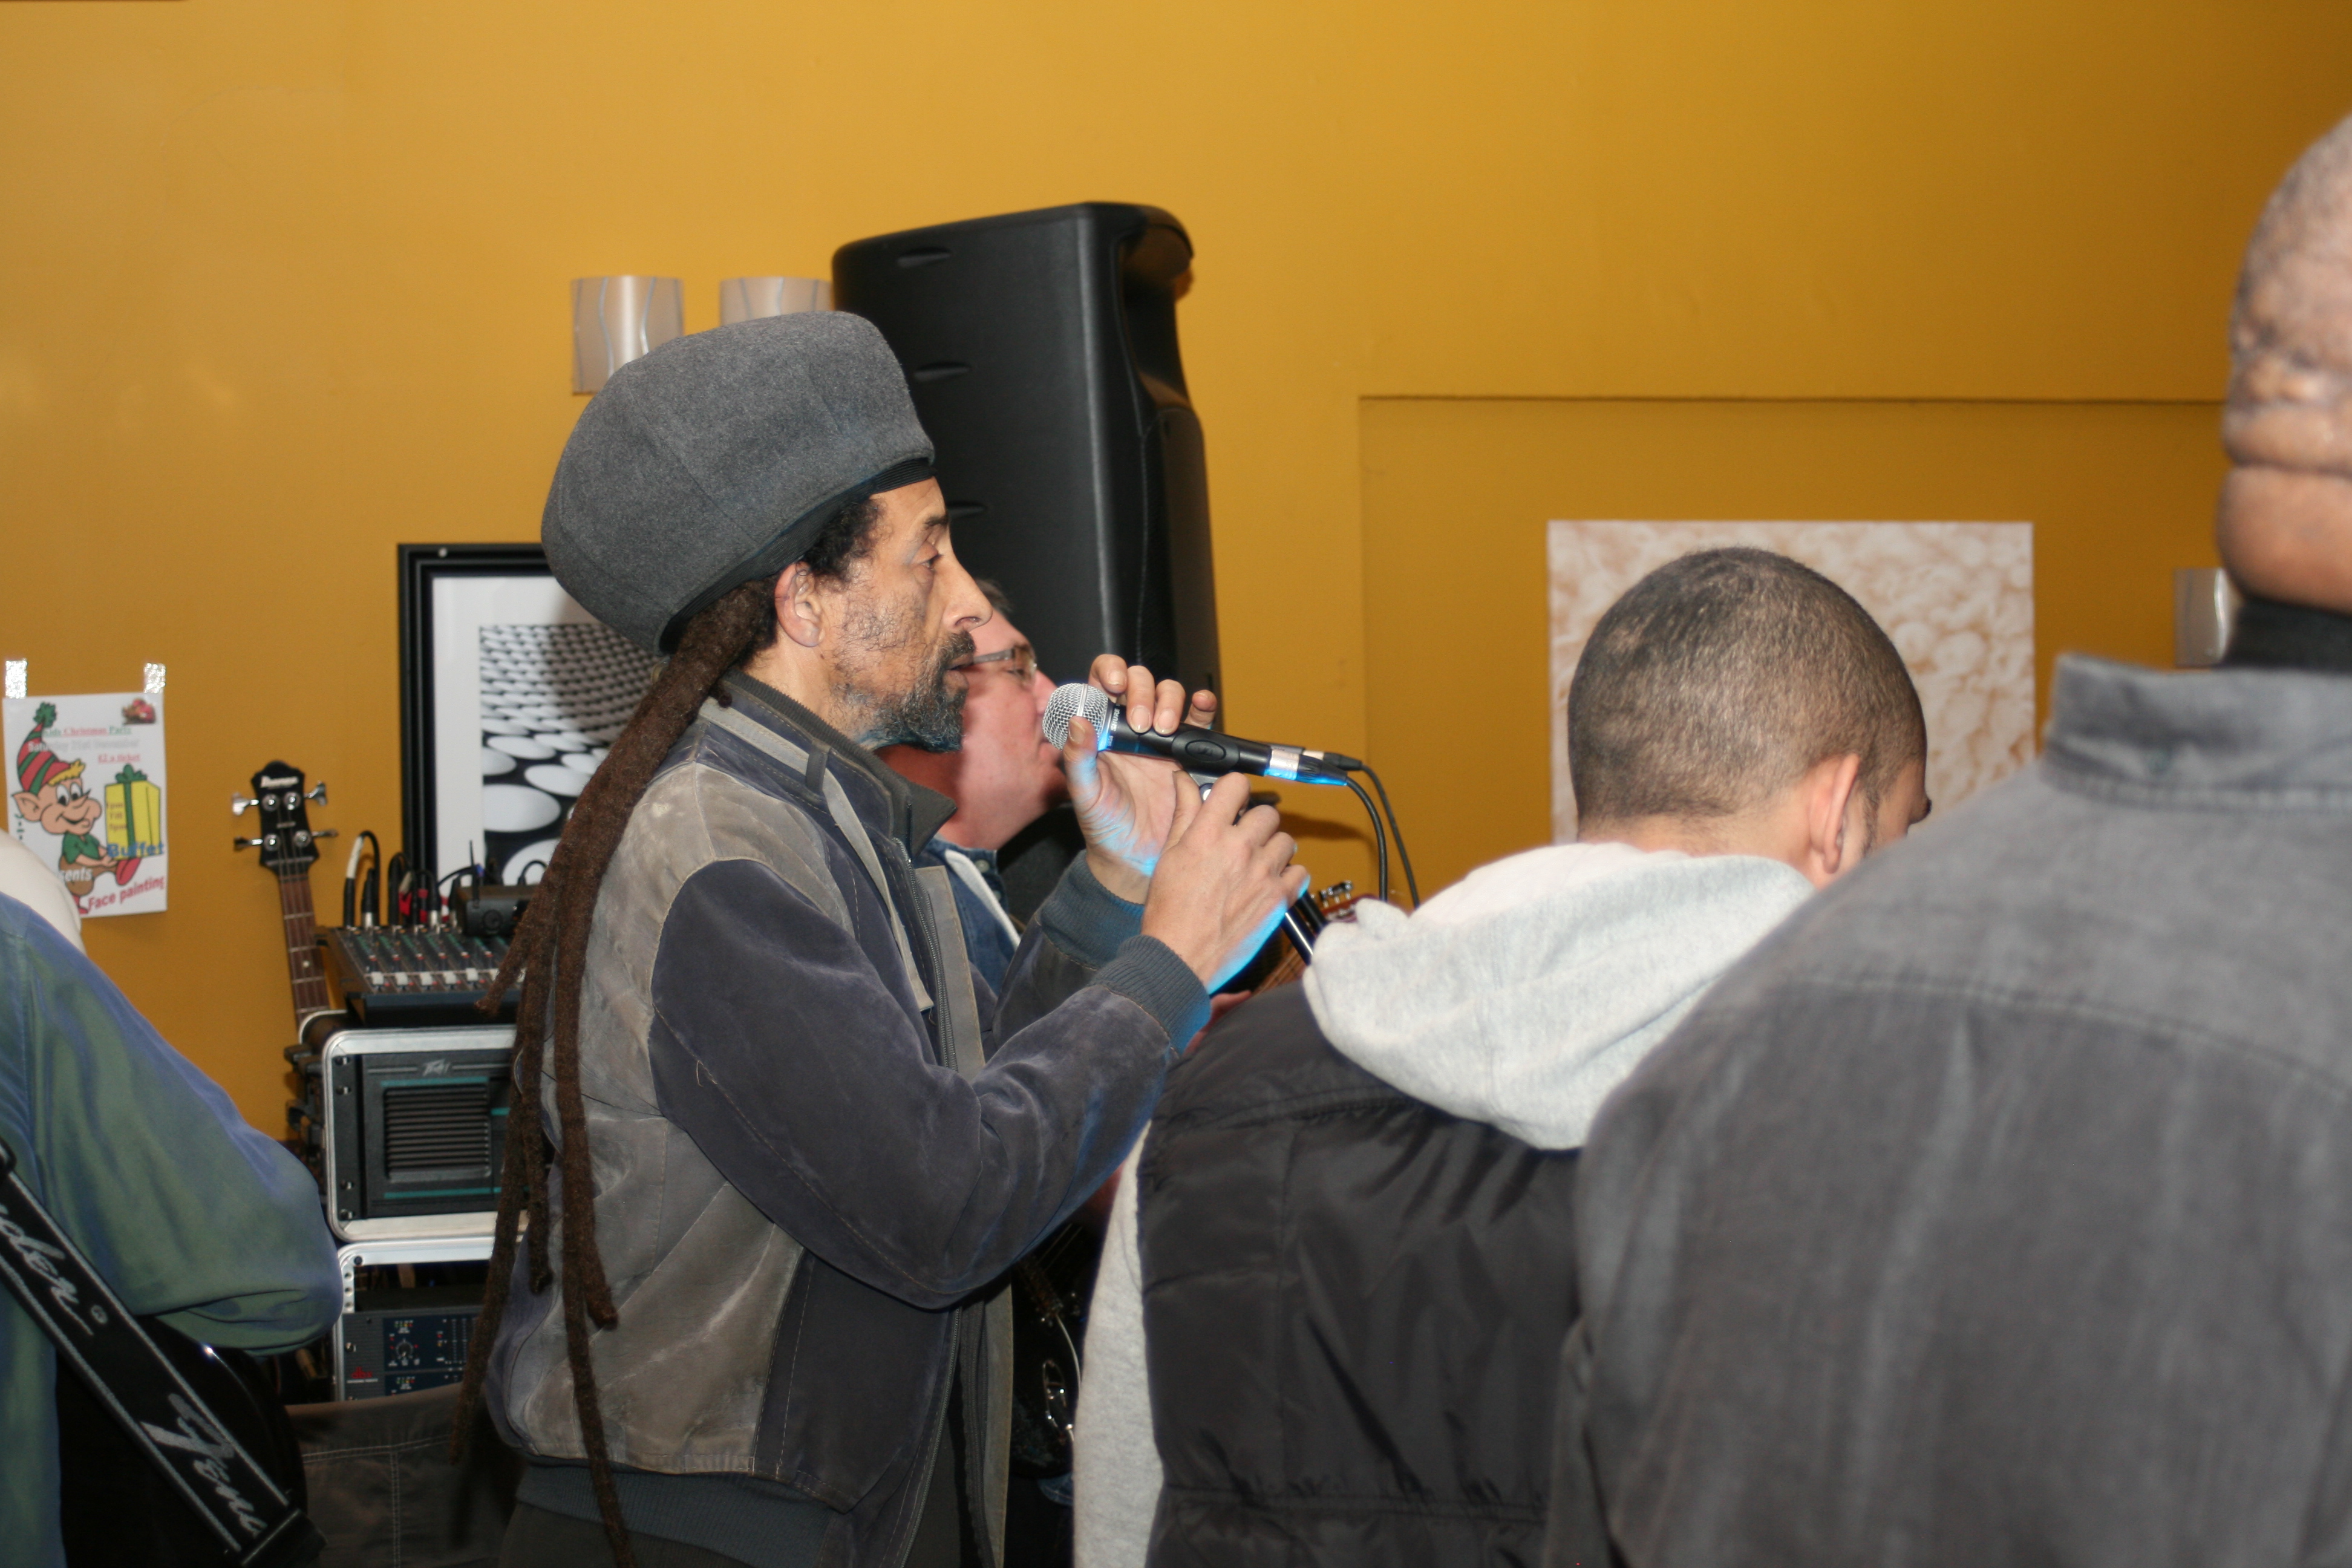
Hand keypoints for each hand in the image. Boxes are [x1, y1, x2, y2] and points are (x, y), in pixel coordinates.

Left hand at [1062, 655, 1219, 901]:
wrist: (1136, 857)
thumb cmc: (1104, 825)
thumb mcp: (1084, 794)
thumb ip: (1077, 758)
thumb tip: (1078, 720)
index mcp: (1101, 728)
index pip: (1102, 681)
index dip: (1110, 672)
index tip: (1114, 686)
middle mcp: (1131, 725)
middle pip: (1140, 681)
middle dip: (1142, 692)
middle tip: (1141, 723)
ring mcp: (1161, 736)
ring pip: (1170, 693)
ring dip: (1169, 701)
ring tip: (1164, 730)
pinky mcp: (1188, 750)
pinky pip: (1199, 719)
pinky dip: (1203, 705)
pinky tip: (1200, 706)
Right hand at [1139, 772, 1308, 988]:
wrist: (1180, 957)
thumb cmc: (1169, 911)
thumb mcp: (1169, 855)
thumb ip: (1184, 814)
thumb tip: (1184, 781)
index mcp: (1208, 833)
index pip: (1237, 784)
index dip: (1235, 790)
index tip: (1233, 802)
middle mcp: (1239, 848)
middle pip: (1267, 813)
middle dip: (1255, 823)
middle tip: (1244, 840)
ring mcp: (1262, 873)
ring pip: (1286, 840)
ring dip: (1274, 849)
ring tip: (1257, 865)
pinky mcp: (1278, 899)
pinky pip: (1301, 872)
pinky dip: (1290, 876)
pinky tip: (1271, 883)